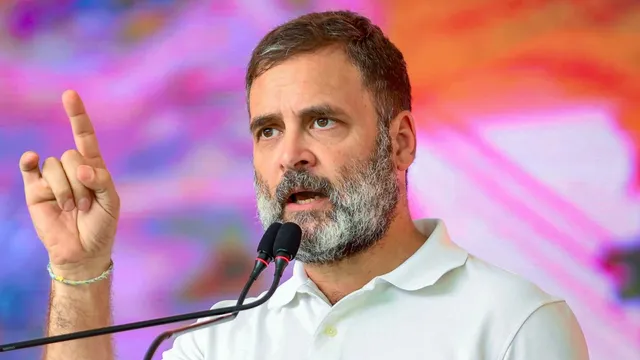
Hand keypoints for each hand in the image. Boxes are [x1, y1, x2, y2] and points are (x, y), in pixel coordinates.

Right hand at [19, 90, 119, 276]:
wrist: (83, 252)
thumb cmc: (101, 225)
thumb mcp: (111, 202)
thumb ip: (101, 181)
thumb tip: (81, 169)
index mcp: (93, 168)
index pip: (85, 137)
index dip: (77, 116)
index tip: (69, 94)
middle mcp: (72, 169)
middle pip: (72, 156)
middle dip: (81, 183)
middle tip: (86, 206)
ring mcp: (52, 179)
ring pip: (55, 166)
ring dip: (66, 190)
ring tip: (72, 210)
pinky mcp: (35, 190)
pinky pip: (30, 169)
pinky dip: (29, 162)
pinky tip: (31, 158)